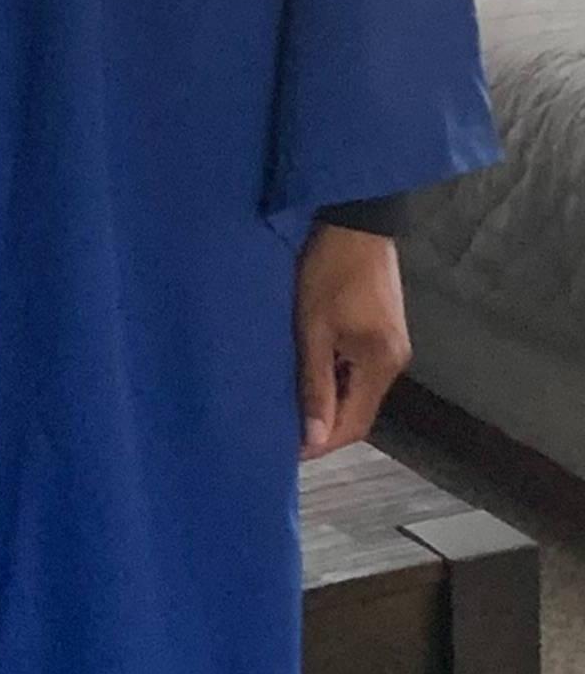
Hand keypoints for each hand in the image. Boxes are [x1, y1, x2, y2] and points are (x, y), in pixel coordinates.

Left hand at [295, 224, 410, 457]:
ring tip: (288, 404)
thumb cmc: (330, 270)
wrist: (355, 221)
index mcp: (381, 364)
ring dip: (328, 400)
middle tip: (281, 430)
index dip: (321, 443)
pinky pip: (359, 368)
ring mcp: (391, 345)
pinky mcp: (383, 330)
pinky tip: (308, 373)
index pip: (353, 425)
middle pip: (358, 411)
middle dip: (323, 426)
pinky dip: (335, 377)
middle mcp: (393, 361)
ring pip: (357, 389)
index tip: (286, 452)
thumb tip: (315, 439)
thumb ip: (315, 384)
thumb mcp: (314, 328)